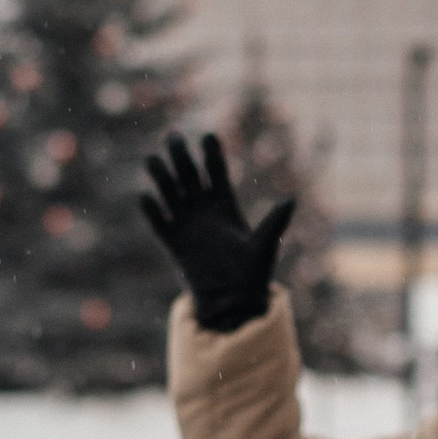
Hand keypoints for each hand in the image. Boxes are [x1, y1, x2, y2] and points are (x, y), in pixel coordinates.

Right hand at [140, 134, 292, 335]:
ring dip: (161, 177)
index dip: (211, 154)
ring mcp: (187, 225)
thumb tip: (292, 201)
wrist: (234, 303)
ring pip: (170, 194)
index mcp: (226, 206)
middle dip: (181, 157)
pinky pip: (159, 223)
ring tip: (152, 160)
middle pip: (189, 176)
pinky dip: (152, 211)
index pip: (216, 172)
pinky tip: (145, 197)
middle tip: (173, 136)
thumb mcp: (265, 246)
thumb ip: (274, 223)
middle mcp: (204, 211)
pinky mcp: (174, 244)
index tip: (206, 135)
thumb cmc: (254, 275)